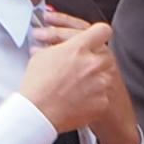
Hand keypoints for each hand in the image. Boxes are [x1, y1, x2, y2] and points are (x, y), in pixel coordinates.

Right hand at [18, 19, 127, 142]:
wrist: (38, 113)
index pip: (102, 31)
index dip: (98, 34)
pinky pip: (103, 94)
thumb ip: (58, 47)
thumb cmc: (37, 86)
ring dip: (95, 78)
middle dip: (94, 60)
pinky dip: (93, 96)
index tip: (94, 38)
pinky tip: (79, 98)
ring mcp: (101, 82)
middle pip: (105, 54)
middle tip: (81, 67)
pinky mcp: (103, 100)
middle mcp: (93, 63)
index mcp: (79, 48)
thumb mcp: (43, 56)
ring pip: (105, 75)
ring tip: (76, 86)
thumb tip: (60, 46)